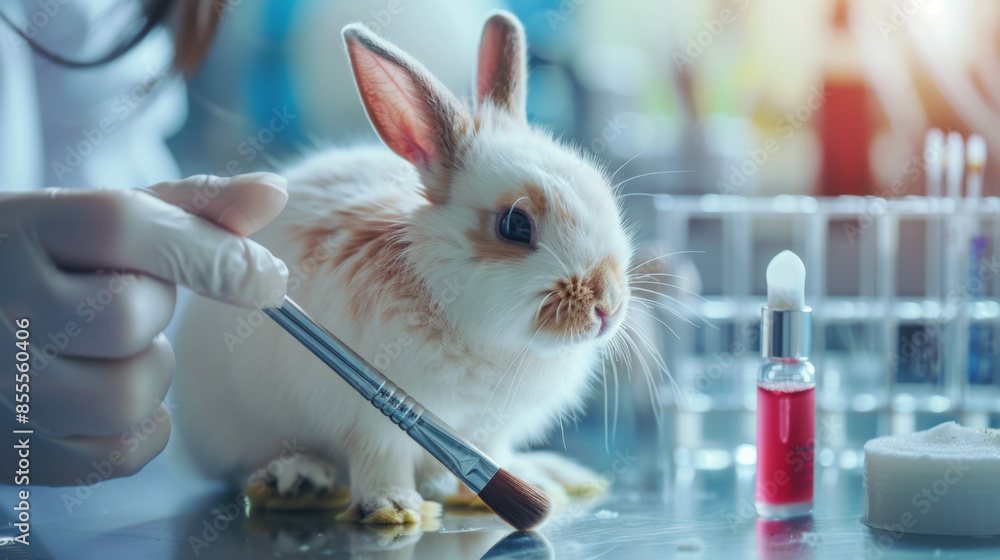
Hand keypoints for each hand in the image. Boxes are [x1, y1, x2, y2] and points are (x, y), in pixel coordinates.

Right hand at [0, 173, 288, 485]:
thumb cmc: (47, 269)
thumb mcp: (100, 223)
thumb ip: (189, 208)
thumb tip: (271, 195)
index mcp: (18, 230)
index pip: (123, 227)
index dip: (210, 253)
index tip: (266, 278)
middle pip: (132, 316)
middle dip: (157, 310)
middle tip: (128, 302)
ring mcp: (0, 388)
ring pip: (132, 394)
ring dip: (149, 374)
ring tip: (107, 353)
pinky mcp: (15, 452)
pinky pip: (122, 453)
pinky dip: (139, 429)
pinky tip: (104, 396)